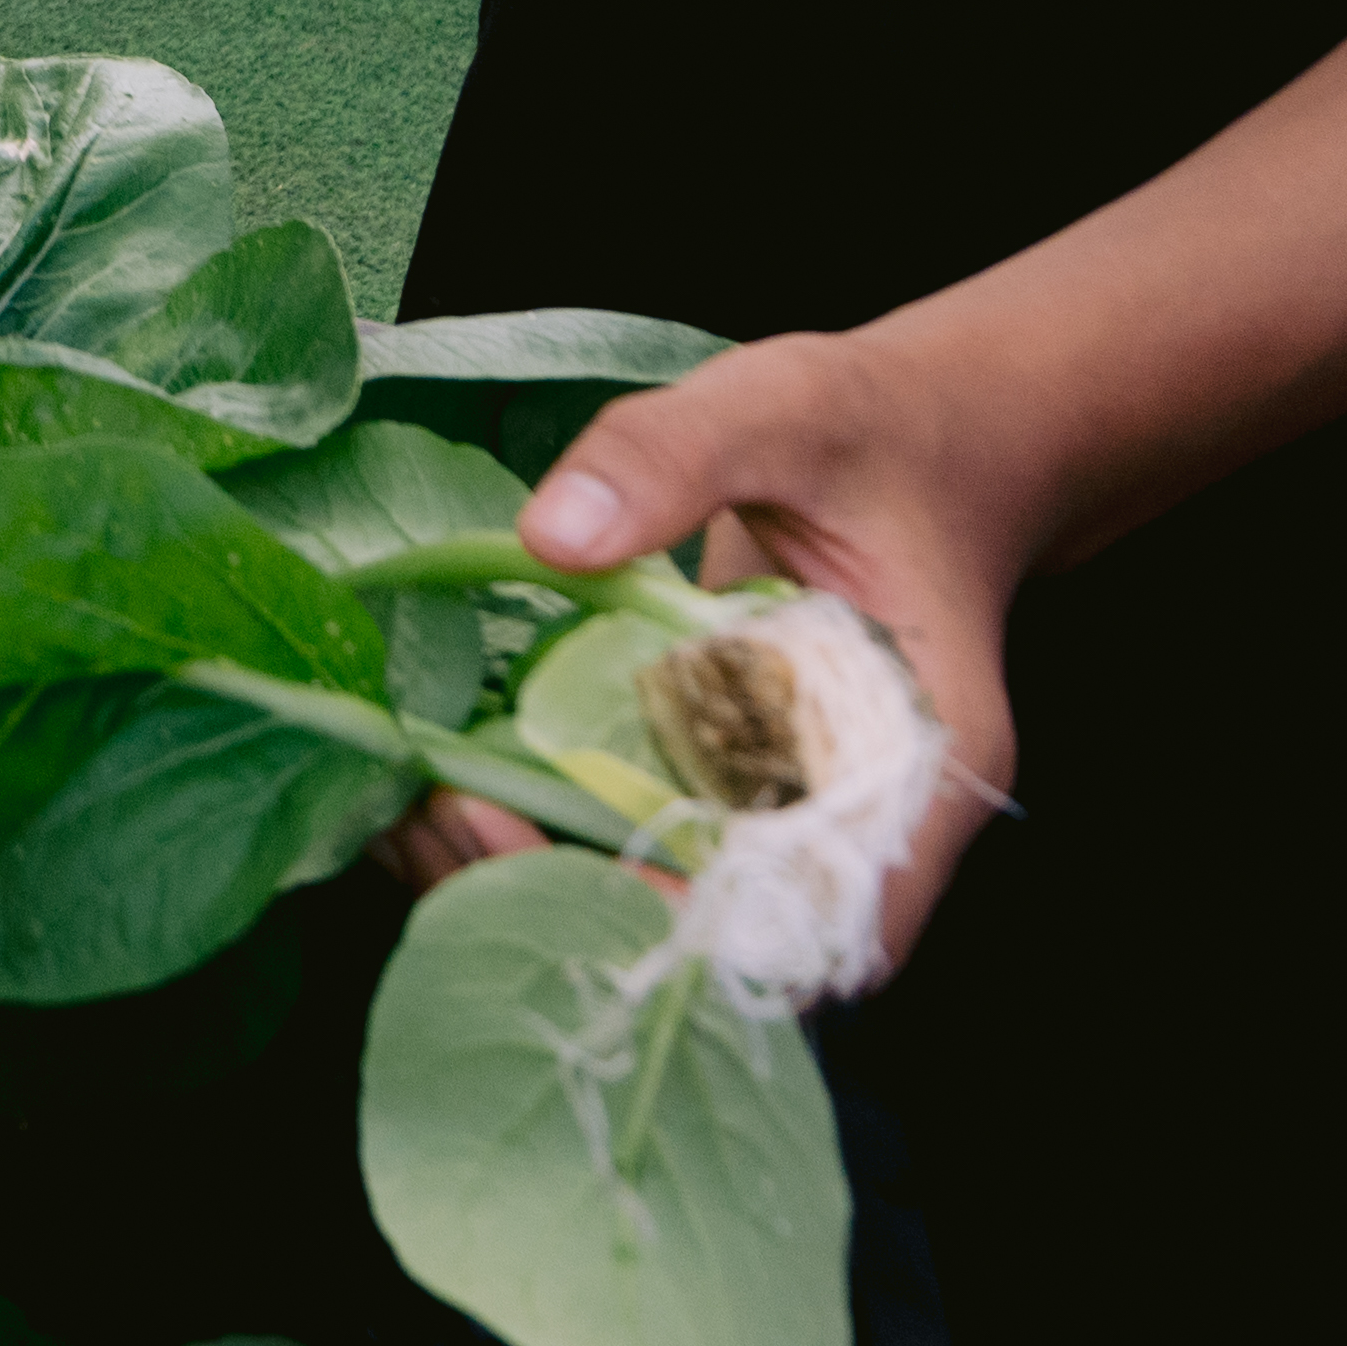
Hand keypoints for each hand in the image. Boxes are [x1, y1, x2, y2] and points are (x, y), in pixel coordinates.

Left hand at [390, 329, 1038, 975]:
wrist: (923, 439)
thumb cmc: (874, 428)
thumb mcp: (783, 405)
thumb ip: (673, 455)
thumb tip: (551, 535)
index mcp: (922, 755)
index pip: (818, 919)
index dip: (682, 925)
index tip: (548, 863)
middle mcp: (866, 822)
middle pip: (729, 939)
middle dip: (575, 909)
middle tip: (445, 820)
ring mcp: (796, 818)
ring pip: (672, 913)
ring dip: (544, 883)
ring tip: (423, 809)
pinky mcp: (735, 794)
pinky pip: (646, 850)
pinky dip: (554, 834)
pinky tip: (450, 781)